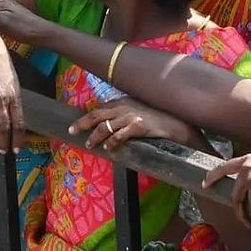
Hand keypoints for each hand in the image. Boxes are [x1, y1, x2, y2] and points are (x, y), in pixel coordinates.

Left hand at [70, 98, 198, 151]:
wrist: (179, 124)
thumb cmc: (158, 118)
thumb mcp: (138, 111)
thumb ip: (123, 113)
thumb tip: (108, 121)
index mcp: (122, 101)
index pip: (100, 108)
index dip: (87, 116)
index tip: (77, 123)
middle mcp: (124, 106)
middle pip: (97, 114)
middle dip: (82, 123)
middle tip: (71, 131)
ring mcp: (131, 116)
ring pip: (105, 126)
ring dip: (95, 136)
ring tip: (89, 144)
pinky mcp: (139, 126)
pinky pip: (120, 135)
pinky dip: (111, 143)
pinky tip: (108, 149)